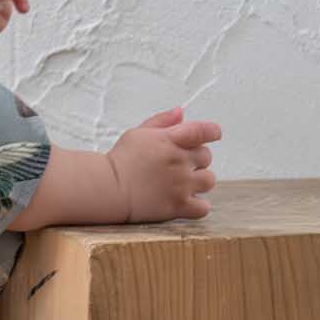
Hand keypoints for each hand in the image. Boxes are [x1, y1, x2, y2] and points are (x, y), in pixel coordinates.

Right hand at [107, 105, 220, 220]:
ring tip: (184, 183)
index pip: (204, 131)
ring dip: (200, 181)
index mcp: (171, 140)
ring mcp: (180, 185)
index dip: (212, 132)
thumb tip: (181, 112)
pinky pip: (203, 207)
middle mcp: (179, 161)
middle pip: (207, 157)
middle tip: (179, 164)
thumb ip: (162, 121)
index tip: (213, 134)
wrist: (107, 188)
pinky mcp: (177, 206)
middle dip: (196, 159)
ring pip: (209, 180)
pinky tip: (186, 201)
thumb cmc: (121, 159)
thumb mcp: (139, 133)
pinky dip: (199, 205)